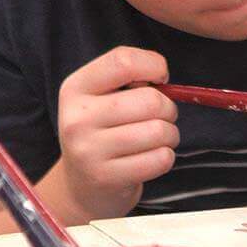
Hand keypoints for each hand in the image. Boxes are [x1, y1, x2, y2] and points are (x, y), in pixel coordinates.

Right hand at [56, 46, 178, 219]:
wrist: (81, 185)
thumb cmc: (103, 131)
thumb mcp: (102, 96)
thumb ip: (129, 77)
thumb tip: (161, 77)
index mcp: (76, 88)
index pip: (123, 61)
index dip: (154, 65)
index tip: (160, 79)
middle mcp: (77, 118)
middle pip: (151, 100)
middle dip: (168, 108)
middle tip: (161, 117)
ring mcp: (89, 151)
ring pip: (159, 131)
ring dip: (170, 134)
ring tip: (156, 138)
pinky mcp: (106, 178)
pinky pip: (160, 159)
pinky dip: (166, 156)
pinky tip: (150, 157)